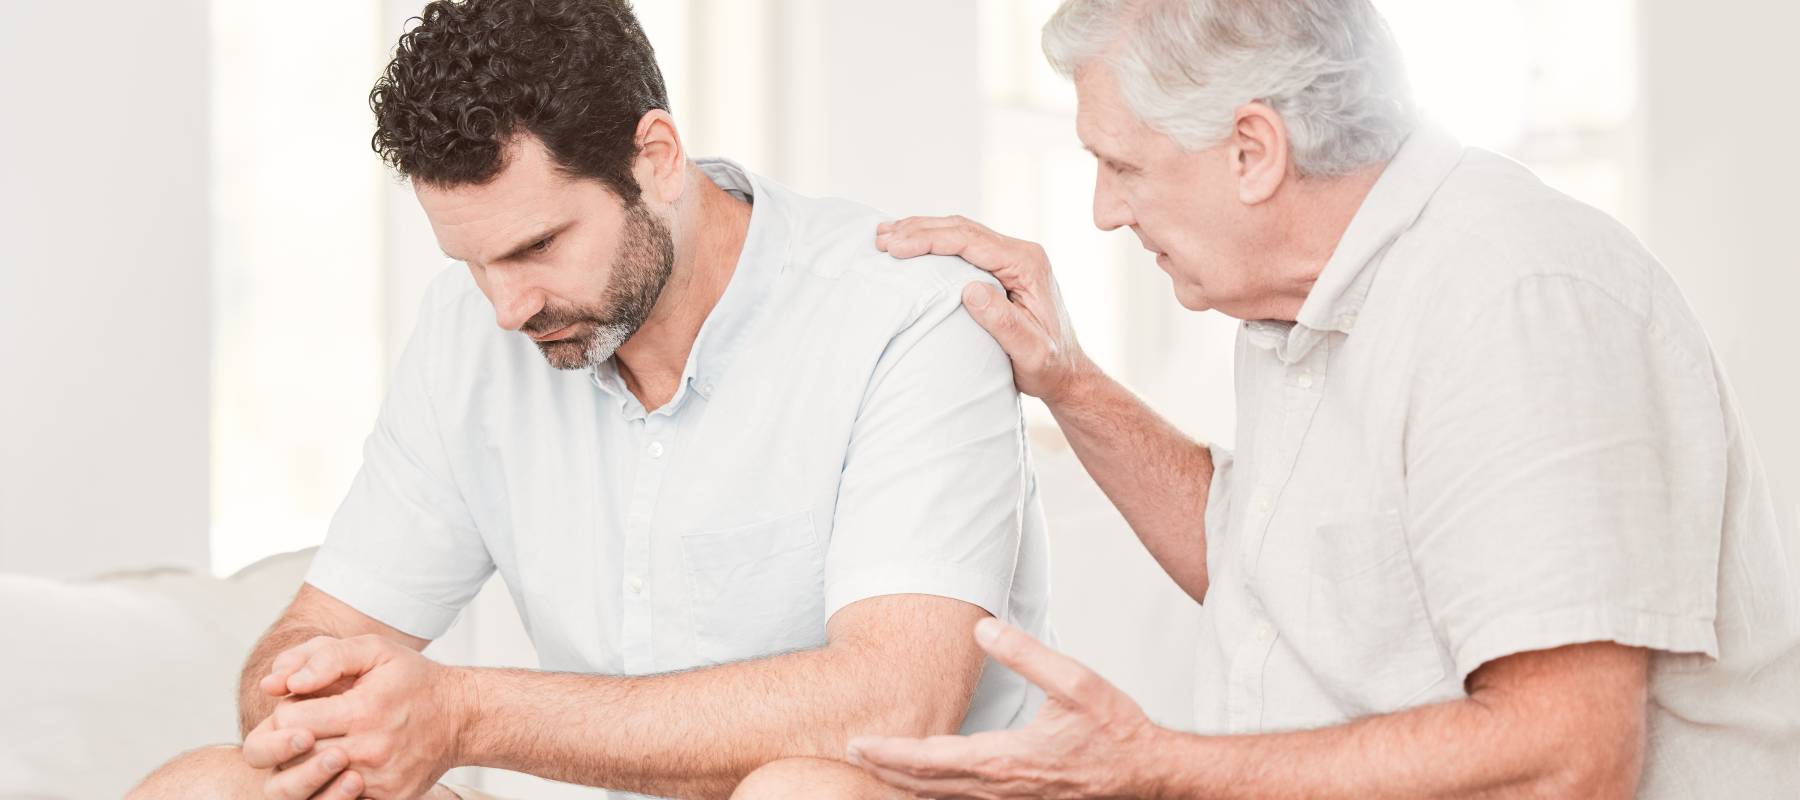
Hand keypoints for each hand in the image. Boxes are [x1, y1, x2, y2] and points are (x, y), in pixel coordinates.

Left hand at [243, 634, 474, 798]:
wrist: (461, 716)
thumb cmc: (412, 679)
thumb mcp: (375, 650)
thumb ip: (325, 657)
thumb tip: (283, 683)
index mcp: (362, 711)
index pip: (289, 721)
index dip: (287, 710)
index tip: (304, 704)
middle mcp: (370, 750)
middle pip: (297, 756)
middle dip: (293, 740)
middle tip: (310, 727)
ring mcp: (380, 779)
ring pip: (316, 782)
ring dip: (311, 764)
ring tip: (326, 744)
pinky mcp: (389, 797)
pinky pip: (343, 797)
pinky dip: (335, 783)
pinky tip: (344, 764)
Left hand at [846, 618, 1160, 799]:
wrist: (1145, 770)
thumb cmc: (1114, 728)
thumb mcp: (1074, 680)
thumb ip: (1025, 653)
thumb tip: (984, 628)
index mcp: (1006, 758)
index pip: (931, 758)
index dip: (891, 752)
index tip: (859, 743)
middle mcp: (1001, 785)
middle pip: (927, 784)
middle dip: (885, 770)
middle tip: (850, 753)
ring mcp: (1009, 797)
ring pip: (943, 796)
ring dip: (906, 783)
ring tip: (876, 767)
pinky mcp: (1020, 797)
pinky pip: (963, 799)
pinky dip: (934, 791)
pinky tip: (925, 782)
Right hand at [876, 216, 1091, 405]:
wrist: (1066, 373)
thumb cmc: (1049, 366)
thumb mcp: (1029, 351)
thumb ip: (1003, 322)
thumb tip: (969, 290)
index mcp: (1027, 264)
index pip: (970, 241)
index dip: (929, 240)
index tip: (896, 248)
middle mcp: (1020, 253)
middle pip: (961, 229)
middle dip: (918, 230)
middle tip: (881, 239)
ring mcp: (1012, 258)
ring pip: (960, 232)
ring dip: (922, 232)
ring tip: (885, 235)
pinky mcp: (1002, 268)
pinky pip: (964, 246)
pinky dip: (934, 243)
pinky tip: (911, 246)